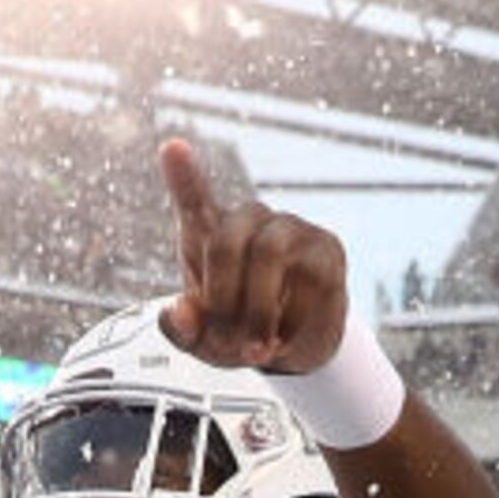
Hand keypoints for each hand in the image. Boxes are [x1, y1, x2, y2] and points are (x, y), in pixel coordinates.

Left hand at [155, 137, 347, 375]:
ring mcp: (291, 228)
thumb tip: (179, 312)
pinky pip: (309, 278)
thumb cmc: (238, 334)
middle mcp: (250, 220)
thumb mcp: (203, 343)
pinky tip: (282, 341)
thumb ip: (182, 330)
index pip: (194, 199)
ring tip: (255, 350)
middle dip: (222, 299)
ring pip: (269, 253)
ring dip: (258, 311)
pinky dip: (290, 321)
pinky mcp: (328, 248)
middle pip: (227, 240)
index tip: (171, 148)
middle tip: (225, 343)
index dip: (182, 175)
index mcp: (210, 234)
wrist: (293, 349)